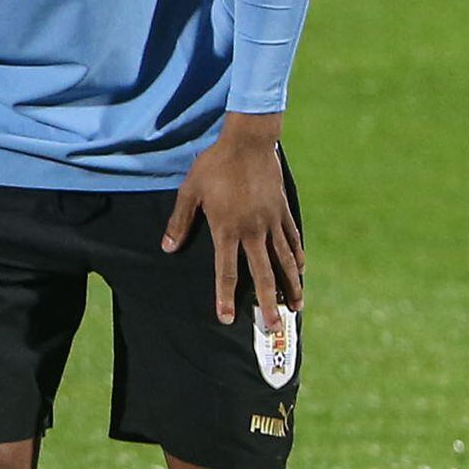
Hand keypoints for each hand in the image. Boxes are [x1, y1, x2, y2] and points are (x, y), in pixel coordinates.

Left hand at [165, 110, 301, 324]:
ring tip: (296, 308)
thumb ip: (180, 222)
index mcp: (227, 229)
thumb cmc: (214, 166)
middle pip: (262, 274)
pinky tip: (301, 270)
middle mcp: (253, 231)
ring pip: (284, 261)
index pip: (226, 271)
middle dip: (268, 303)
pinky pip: (292, 239)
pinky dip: (297, 256)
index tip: (226, 318)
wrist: (248, 142)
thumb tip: (167, 248)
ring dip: (291, 285)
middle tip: (273, 327)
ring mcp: (271, 221)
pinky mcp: (283, 210)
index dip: (225, 297)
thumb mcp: (190, 192)